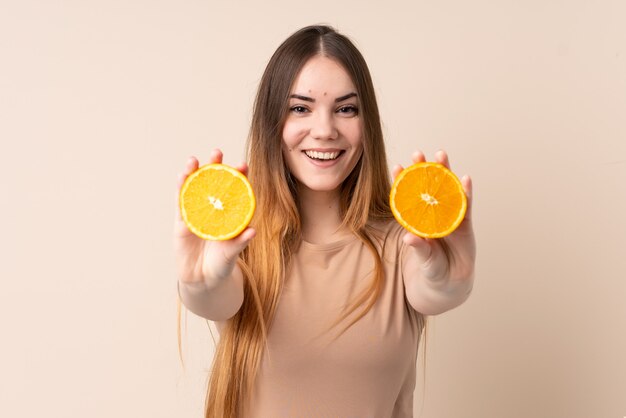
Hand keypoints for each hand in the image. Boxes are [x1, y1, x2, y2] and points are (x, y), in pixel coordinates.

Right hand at [173, 149, 255, 287]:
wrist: (202, 279)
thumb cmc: (221, 264)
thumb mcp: (231, 254)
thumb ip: (240, 243)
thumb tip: (252, 231)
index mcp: (229, 214)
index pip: (235, 191)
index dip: (239, 177)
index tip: (243, 165)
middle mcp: (213, 210)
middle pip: (214, 183)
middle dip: (215, 166)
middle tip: (217, 152)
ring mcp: (197, 213)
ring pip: (195, 189)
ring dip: (194, 173)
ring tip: (194, 160)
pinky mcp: (182, 222)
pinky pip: (181, 203)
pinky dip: (181, 189)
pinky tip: (181, 176)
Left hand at [392, 150, 474, 283]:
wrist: (450, 283)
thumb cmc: (431, 270)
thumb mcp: (424, 260)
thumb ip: (419, 249)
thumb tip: (409, 238)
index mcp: (419, 221)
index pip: (409, 198)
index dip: (403, 182)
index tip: (397, 166)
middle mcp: (434, 215)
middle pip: (429, 188)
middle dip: (425, 170)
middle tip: (418, 153)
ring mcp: (450, 217)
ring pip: (447, 191)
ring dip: (445, 173)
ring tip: (441, 155)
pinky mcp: (465, 223)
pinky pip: (466, 206)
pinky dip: (466, 192)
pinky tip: (465, 178)